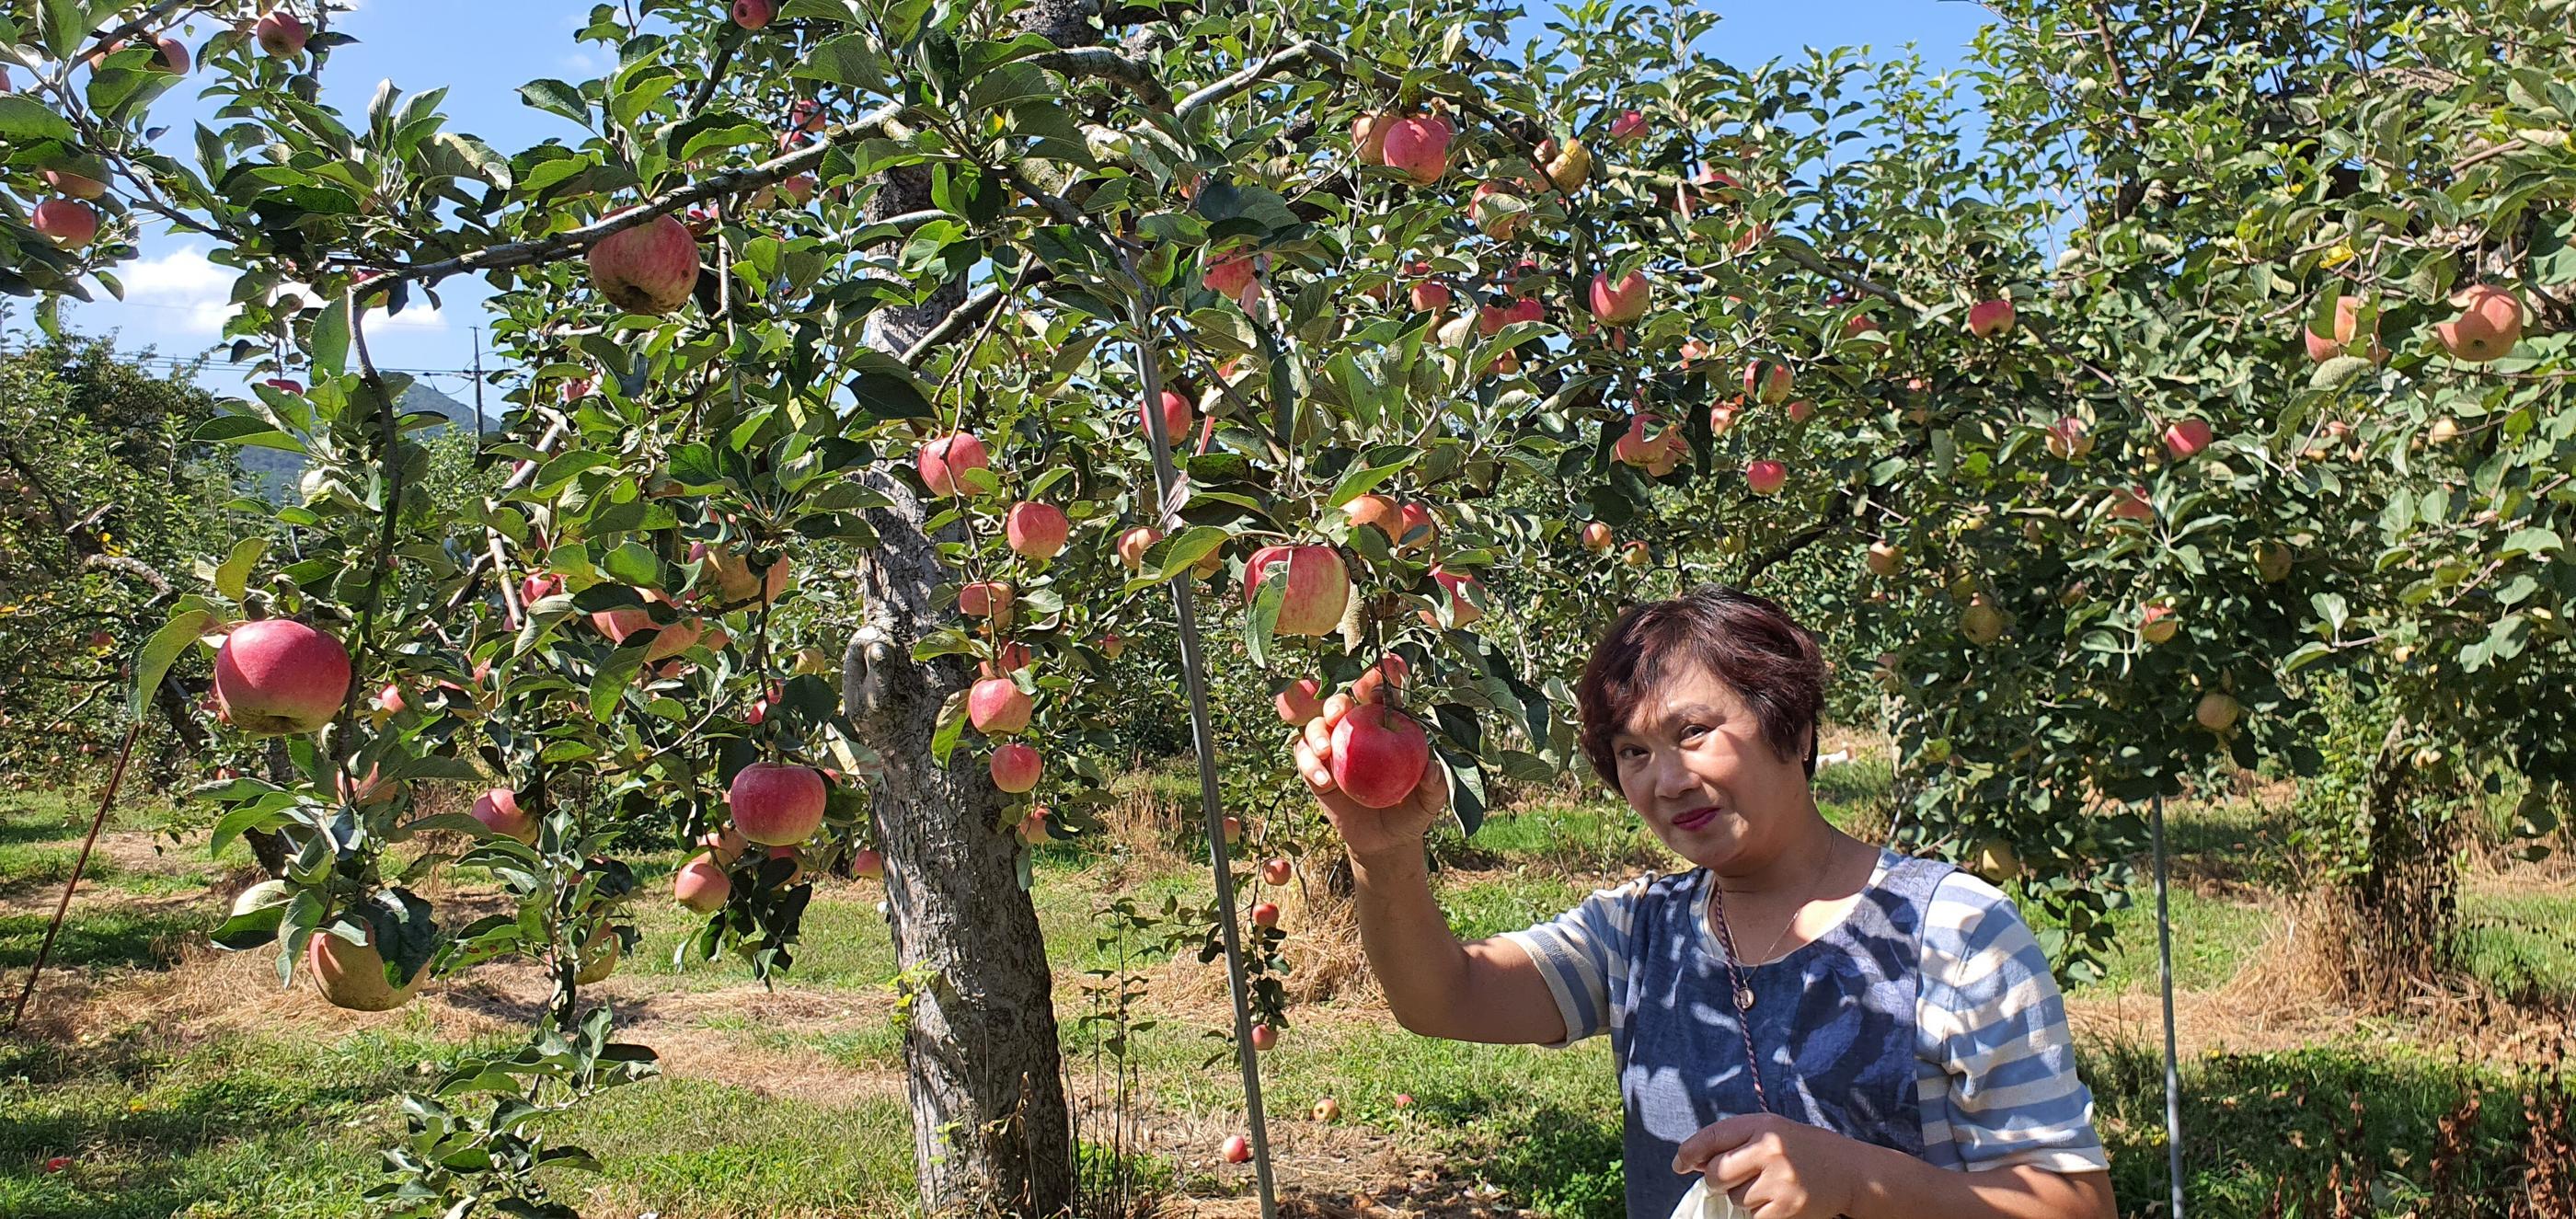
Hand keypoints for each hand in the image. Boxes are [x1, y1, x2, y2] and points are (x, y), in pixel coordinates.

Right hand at [1290, 692, 1447, 860]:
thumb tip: (1432, 769)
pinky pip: (1305, 758)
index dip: (1378, 683)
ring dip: (1317, 732)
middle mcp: (1357, 733)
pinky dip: (1309, 764)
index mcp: (1387, 728)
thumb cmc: (1410, 813)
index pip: (1382, 699)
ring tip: (1325, 750)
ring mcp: (1334, 750)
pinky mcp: (1316, 770)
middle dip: (1337, 702)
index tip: (1379, 684)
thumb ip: (1435, 787)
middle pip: (1342, 704)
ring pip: (1316, 726)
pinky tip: (1324, 780)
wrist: (1383, 841)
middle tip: (1339, 713)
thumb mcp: (1429, 803)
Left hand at [1672, 1114, 1862, 1218]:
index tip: (1679, 1163)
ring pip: (1735, 1198)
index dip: (1689, 1152)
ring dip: (1745, 1197)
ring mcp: (1780, 1181)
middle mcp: (1771, 1150)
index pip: (1712, 1136)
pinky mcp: (1787, 1208)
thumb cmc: (1804, 1150)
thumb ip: (1736, 1141)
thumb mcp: (1772, 1132)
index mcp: (1764, 1125)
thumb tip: (1690, 1162)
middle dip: (1717, 1180)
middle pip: (1716, 1173)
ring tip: (1771, 1186)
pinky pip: (1753, 1217)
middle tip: (1735, 1179)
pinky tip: (1778, 1201)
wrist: (1851, 1172)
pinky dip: (1760, 1213)